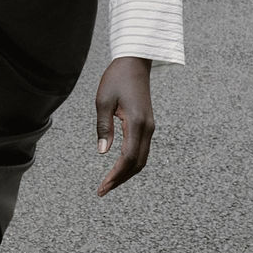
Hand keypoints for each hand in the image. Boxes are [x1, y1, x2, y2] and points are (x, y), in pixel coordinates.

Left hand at [94, 56, 153, 196]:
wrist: (135, 62)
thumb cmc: (117, 78)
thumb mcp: (103, 101)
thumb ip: (104, 127)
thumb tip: (103, 152)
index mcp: (137, 123)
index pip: (128, 158)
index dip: (115, 175)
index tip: (102, 187)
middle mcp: (147, 128)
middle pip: (137, 164)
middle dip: (120, 179)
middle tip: (103, 190)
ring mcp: (150, 127)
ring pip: (141, 159)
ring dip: (126, 173)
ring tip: (109, 183)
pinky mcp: (148, 125)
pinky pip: (142, 150)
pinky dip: (131, 163)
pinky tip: (119, 168)